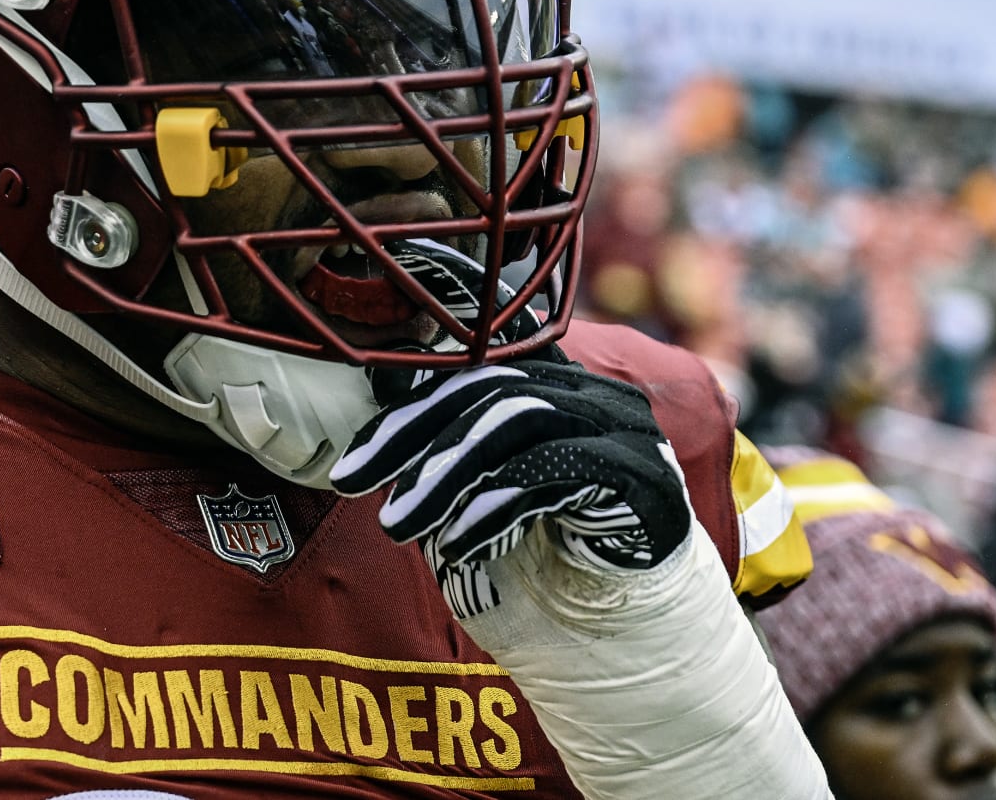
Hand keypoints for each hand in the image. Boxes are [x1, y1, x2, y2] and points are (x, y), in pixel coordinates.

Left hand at [329, 357, 691, 573]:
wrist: (629, 623)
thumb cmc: (544, 555)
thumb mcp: (476, 500)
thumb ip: (440, 458)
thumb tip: (372, 420)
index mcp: (553, 382)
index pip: (468, 372)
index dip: (404, 410)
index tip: (350, 462)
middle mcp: (593, 392)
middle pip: (488, 389)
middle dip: (412, 439)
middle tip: (355, 484)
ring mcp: (624, 428)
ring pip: (517, 422)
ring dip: (444, 476)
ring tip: (398, 524)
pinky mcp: (645, 474)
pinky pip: (556, 472)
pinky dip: (495, 506)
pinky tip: (457, 543)